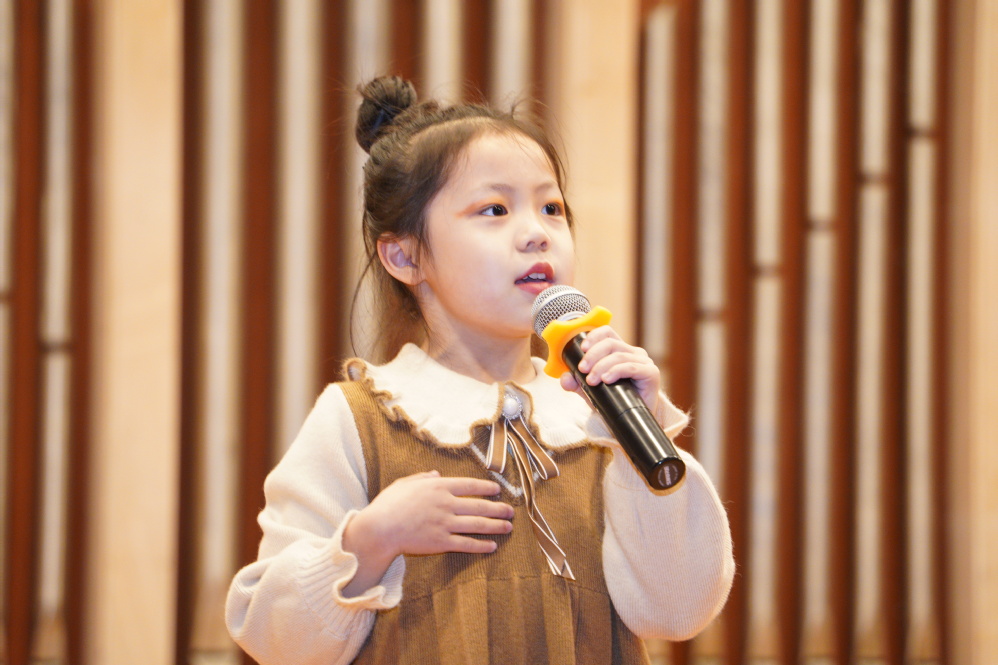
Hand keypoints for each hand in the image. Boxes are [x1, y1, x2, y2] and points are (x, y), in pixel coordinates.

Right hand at [341, 470, 512, 595]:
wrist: (379, 530)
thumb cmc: (388, 506)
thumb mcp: (404, 484)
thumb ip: (423, 478)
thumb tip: (437, 474)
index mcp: (438, 487)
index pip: (469, 485)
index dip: (486, 488)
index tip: (497, 490)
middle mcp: (446, 504)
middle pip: (478, 505)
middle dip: (498, 508)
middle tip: (511, 510)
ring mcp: (445, 524)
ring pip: (477, 524)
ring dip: (495, 526)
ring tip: (508, 527)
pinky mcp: (441, 543)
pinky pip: (466, 544)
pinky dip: (481, 545)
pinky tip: (492, 546)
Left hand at [558, 325, 661, 412]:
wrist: (631, 421)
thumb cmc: (614, 402)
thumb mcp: (590, 391)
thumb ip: (576, 383)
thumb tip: (565, 378)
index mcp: (620, 350)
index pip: (607, 332)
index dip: (594, 336)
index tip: (582, 349)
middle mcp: (633, 353)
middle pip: (610, 343)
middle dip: (593, 355)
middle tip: (582, 369)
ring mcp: (643, 362)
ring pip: (619, 355)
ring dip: (601, 366)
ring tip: (592, 380)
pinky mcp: (651, 373)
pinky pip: (631, 367)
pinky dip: (616, 371)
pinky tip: (606, 379)